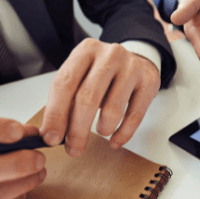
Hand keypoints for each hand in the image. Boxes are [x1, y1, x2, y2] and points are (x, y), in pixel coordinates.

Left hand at [40, 38, 160, 155]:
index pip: (64, 84)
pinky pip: (135, 116)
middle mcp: (109, 55)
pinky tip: (115, 140)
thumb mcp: (81, 76)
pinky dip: (123, 134)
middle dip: (78, 130)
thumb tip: (52, 134)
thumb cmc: (104, 73)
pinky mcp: (148, 81)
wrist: (139, 59)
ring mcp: (131, 67)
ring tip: (100, 132)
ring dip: (103, 129)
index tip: (50, 137)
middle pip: (88, 98)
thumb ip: (65, 101)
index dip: (55, 114)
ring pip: (113, 109)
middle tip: (74, 148)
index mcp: (86, 50)